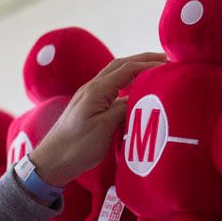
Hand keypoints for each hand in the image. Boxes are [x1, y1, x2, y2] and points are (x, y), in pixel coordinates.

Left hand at [29, 52, 164, 186]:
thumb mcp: (104, 128)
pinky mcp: (89, 105)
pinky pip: (112, 86)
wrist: (51, 161)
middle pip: (121, 65)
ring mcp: (89, 95)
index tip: (169, 65)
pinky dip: (127, 81)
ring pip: (115, 74)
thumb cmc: (77, 146)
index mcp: (96, 90)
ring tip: (155, 71)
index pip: (127, 69)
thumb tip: (140, 98)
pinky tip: (136, 89)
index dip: (149, 64)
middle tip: (166, 60)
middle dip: (144, 59)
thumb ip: (123, 109)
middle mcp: (92, 87)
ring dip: (135, 68)